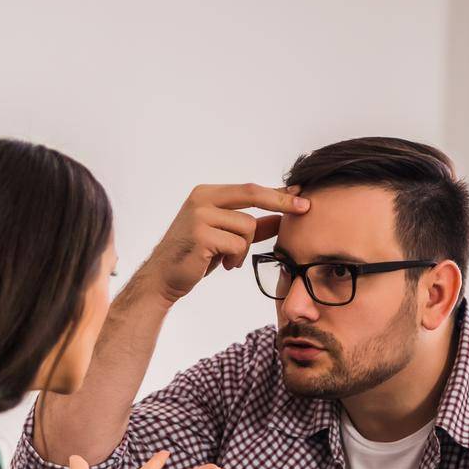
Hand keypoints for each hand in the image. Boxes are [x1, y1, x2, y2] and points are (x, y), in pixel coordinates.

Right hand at [140, 183, 309, 303]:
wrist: (163, 278)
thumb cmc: (195, 257)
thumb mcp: (226, 237)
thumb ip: (253, 227)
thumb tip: (281, 219)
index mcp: (207, 194)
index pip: (249, 189)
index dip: (277, 192)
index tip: (302, 194)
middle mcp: (202, 198)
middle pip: (252, 194)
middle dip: (282, 202)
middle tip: (305, 209)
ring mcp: (200, 215)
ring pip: (247, 227)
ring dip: (245, 249)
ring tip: (228, 260)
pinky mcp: (201, 235)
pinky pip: (237, 245)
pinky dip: (236, 259)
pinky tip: (221, 265)